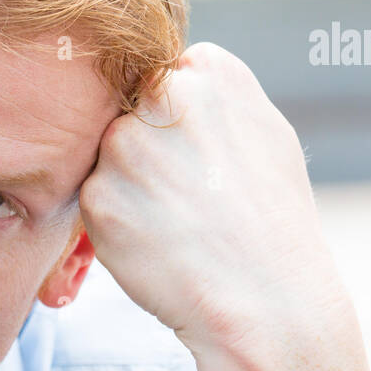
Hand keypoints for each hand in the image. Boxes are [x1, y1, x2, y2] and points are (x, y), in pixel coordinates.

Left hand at [78, 42, 352, 370]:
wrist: (267, 300)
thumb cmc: (273, 221)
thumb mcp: (264, 132)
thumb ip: (210, 96)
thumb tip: (165, 78)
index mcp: (209, 70)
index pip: (161, 79)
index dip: (176, 127)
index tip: (204, 162)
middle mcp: (164, 95)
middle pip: (126, 116)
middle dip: (145, 154)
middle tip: (188, 199)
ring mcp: (126, 145)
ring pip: (106, 158)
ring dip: (128, 188)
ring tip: (178, 222)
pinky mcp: (98, 195)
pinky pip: (96, 200)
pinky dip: (118, 223)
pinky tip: (158, 243)